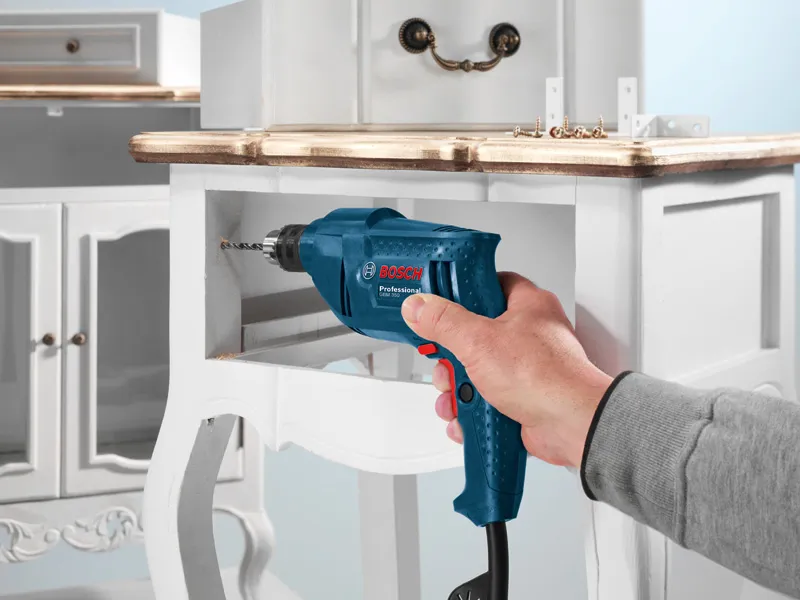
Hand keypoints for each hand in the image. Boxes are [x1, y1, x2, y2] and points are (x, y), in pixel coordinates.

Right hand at [401, 272, 612, 468]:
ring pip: (475, 372)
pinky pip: (484, 399)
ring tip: (456, 399)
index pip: (488, 284)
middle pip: (472, 336)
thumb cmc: (545, 377)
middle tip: (446, 364)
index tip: (436, 306)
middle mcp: (527, 334)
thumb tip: (420, 307)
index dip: (460, 294)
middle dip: (451, 359)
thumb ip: (444, 321)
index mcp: (526, 305)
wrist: (571, 426)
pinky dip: (470, 412)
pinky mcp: (520, 398)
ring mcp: (524, 368)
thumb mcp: (479, 341)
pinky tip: (466, 418)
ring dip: (457, 390)